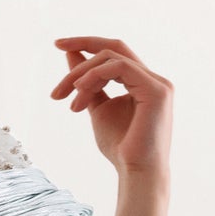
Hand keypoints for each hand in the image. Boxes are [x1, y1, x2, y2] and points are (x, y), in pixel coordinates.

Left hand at [50, 34, 172, 180]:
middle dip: (83, 42)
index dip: (88, 44)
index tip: (59, 44)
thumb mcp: (96, 107)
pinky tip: (79, 92)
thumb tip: (71, 55)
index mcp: (142, 82)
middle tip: (56, 45)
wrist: (135, 172)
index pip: (115, 52)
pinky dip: (93, 76)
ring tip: (64, 96)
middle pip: (114, 47)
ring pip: (112, 57)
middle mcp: (153, 78)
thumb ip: (87, 82)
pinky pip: (119, 68)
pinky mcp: (156, 90)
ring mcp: (158, 83)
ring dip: (82, 73)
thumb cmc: (120, 146)